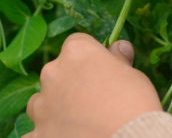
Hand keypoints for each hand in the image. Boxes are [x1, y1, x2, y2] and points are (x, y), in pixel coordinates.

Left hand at [25, 34, 161, 137]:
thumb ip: (119, 61)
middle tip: (95, 99)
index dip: (90, 58)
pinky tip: (66, 136)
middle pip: (57, 72)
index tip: (102, 70)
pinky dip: (48, 134)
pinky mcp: (37, 134)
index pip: (77, 44)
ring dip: (55, 107)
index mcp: (77, 52)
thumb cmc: (135, 105)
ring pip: (42, 101)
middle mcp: (53, 73)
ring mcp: (42, 106)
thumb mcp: (134, 76)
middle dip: (71, 82)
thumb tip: (120, 47)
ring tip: (79, 122)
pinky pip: (36, 132)